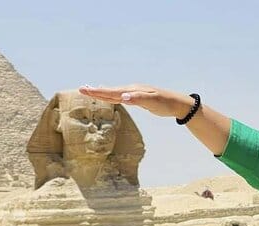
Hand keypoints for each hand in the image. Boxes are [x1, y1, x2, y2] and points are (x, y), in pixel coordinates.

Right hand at [78, 84, 193, 118]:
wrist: (178, 104)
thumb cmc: (165, 104)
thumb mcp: (152, 102)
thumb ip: (138, 99)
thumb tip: (123, 97)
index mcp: (132, 91)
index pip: (112, 92)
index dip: (98, 92)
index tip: (84, 90)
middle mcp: (131, 90)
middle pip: (110, 91)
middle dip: (95, 91)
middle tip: (81, 89)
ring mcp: (134, 94)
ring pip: (115, 94)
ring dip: (102, 93)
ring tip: (90, 90)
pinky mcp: (138, 99)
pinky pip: (121, 97)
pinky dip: (112, 96)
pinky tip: (110, 96)